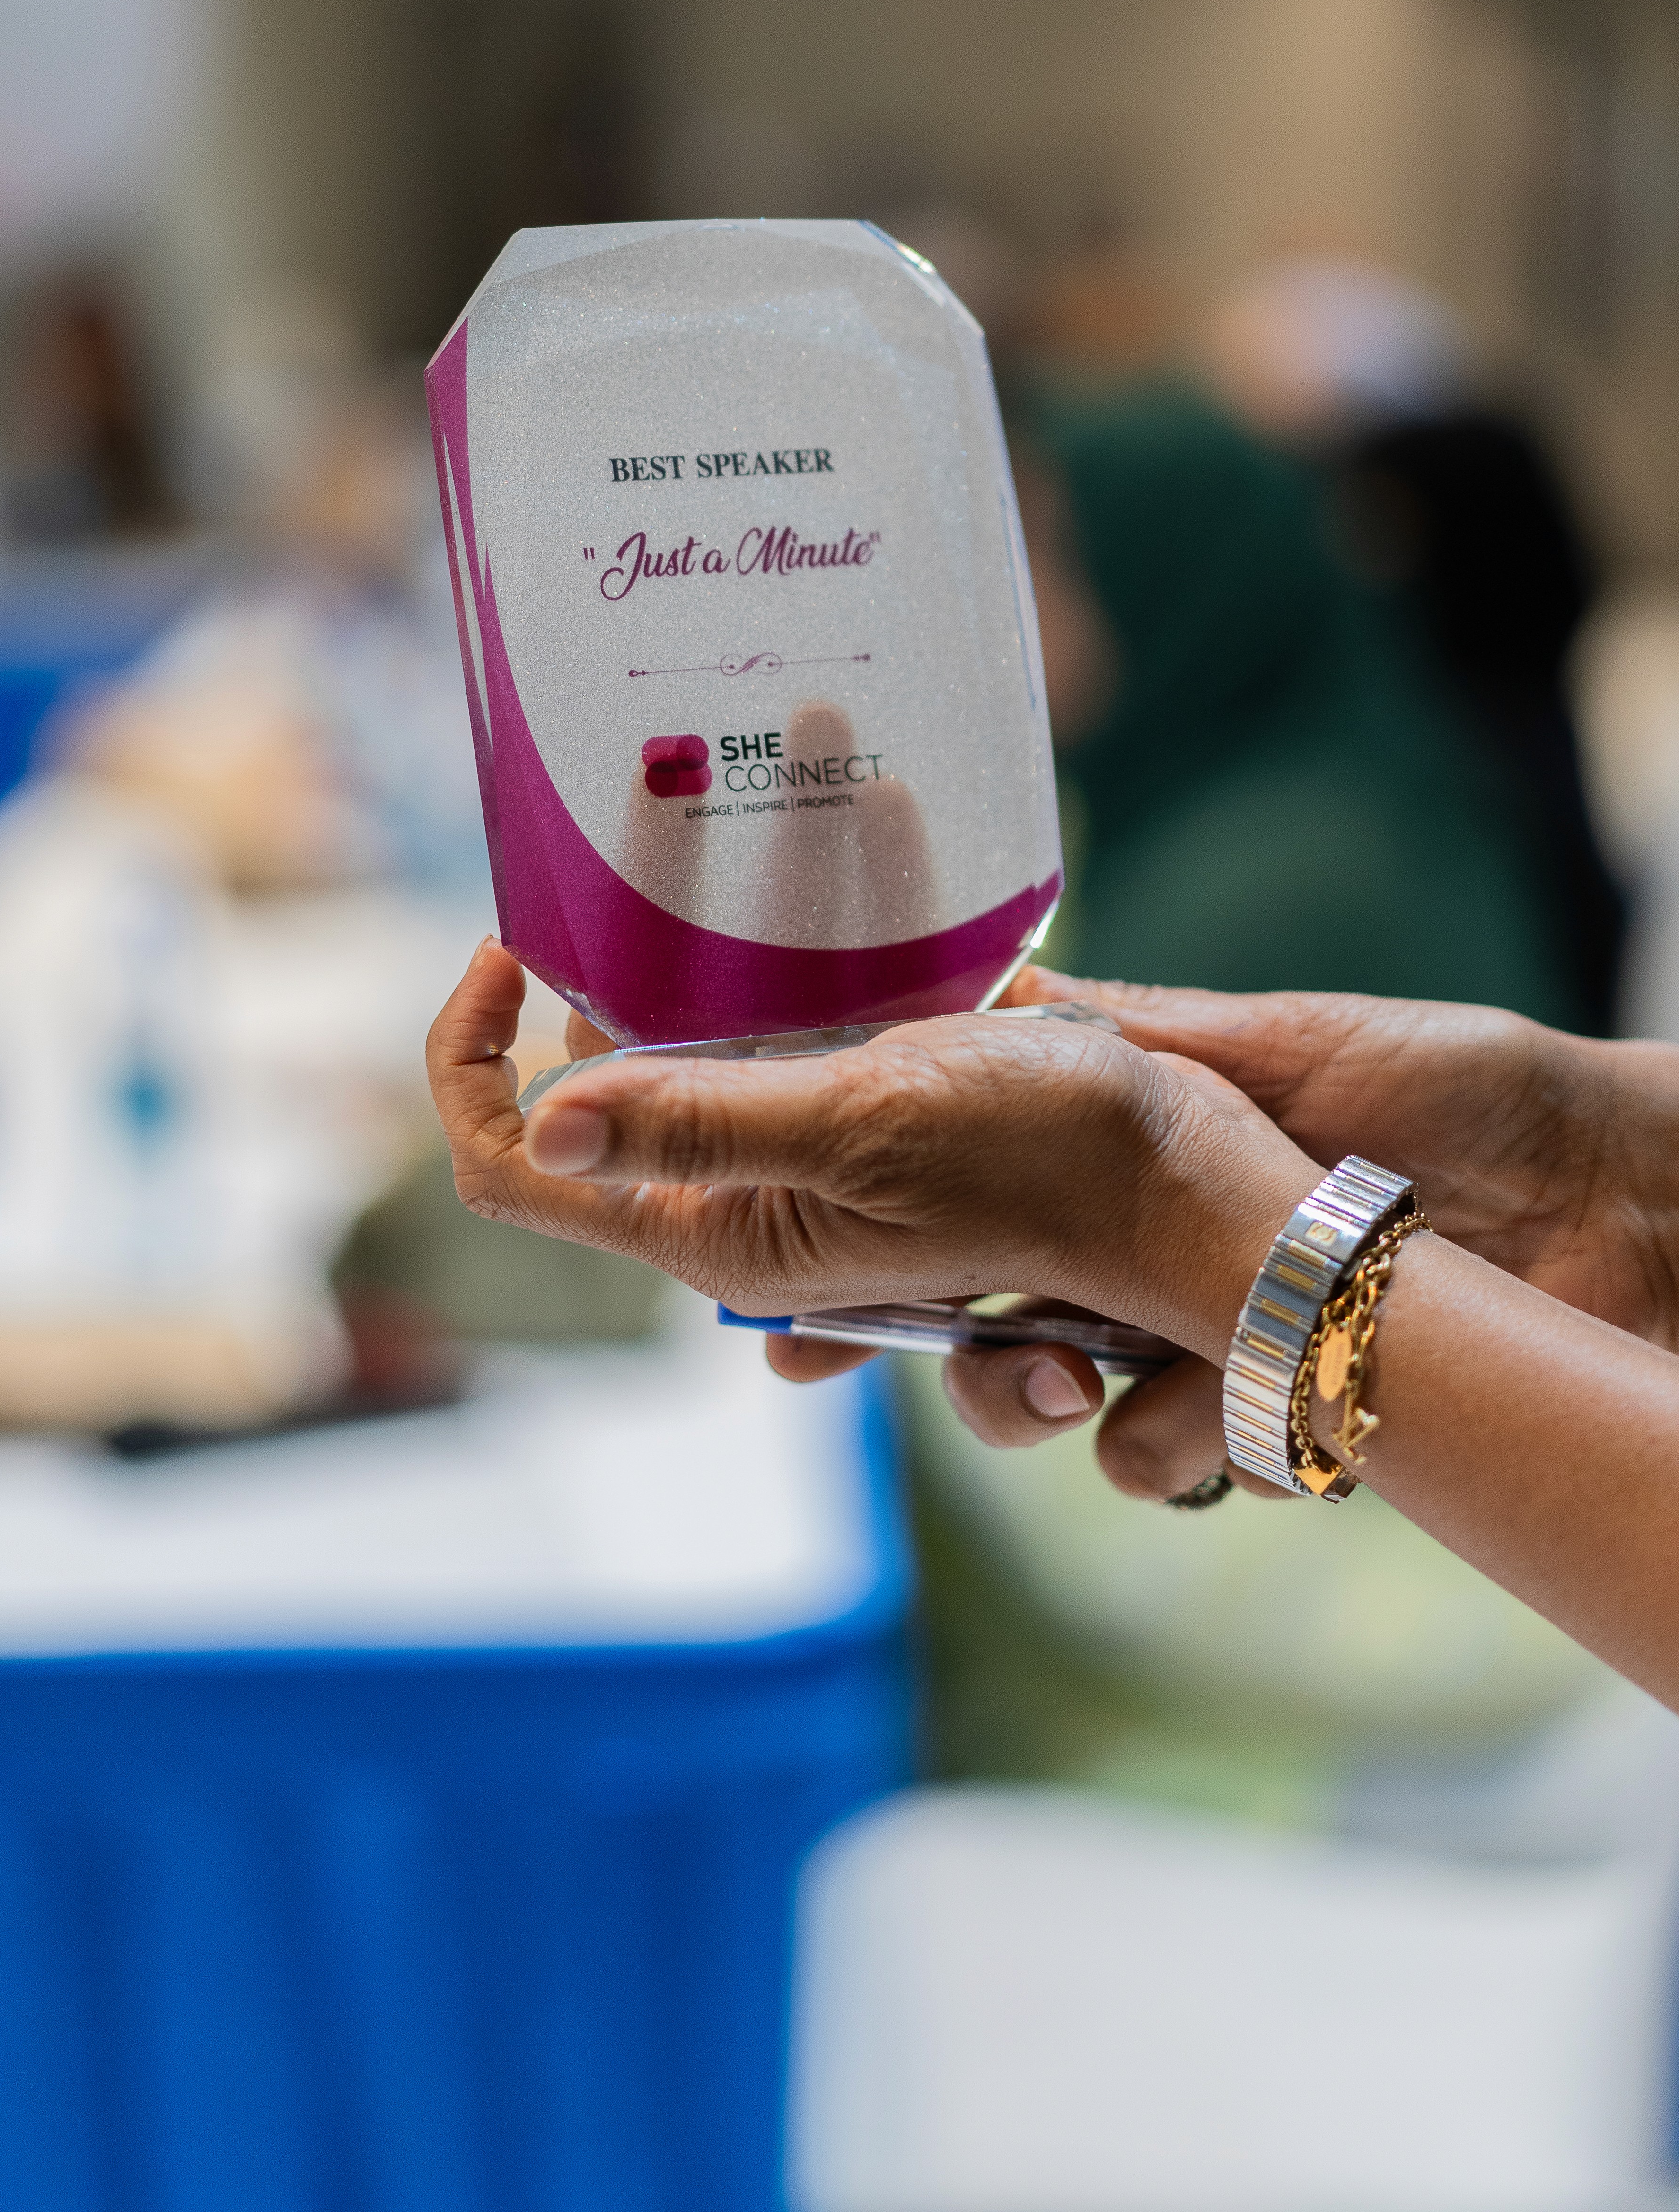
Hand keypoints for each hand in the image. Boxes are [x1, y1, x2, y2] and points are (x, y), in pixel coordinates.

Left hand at [426, 942, 1318, 1463]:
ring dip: (707, 952)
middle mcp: (747, 1198)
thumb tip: (545, 1122)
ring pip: (701, 1043)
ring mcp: (813, 1155)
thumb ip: (703, 1122)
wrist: (1195, 1172)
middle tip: (651, 870)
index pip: (516, 1166)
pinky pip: (798, 1026)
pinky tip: (847, 871)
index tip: (507, 950)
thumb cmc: (1037, 1160)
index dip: (470, 1063)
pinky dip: (803, 954)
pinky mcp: (880, 1109)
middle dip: (607, 979)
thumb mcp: (860, 1128)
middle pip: (604, 1086)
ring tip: (734, 846)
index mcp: (715, 1225)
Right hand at [977, 965, 1678, 1500]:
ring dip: (1102, 1408)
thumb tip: (1007, 997)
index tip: (858, 1266)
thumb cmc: (1464, 1087)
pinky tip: (1303, 1390)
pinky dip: (1229, 1439)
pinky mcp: (1298, 1418)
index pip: (988, 1200)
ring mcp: (1226, 1345)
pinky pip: (1206, 1463)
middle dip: (977, 1365)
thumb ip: (1150, 1035)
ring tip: (1163, 1367)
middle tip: (985, 1366)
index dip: (914, 1239)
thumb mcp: (1295, 1037)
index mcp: (1143, 1158)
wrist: (1613, 1194)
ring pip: (1093, 1421)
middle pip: (1006, 1336)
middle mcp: (1162, 1260)